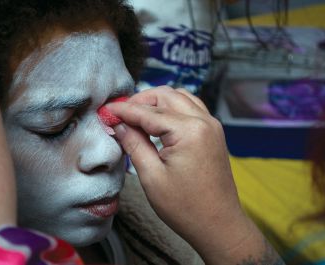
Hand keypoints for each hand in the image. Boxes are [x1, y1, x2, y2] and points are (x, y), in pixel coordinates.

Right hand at [107, 87, 254, 260]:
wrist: (219, 225)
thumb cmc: (186, 207)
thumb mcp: (152, 176)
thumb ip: (134, 144)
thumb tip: (118, 125)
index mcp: (189, 131)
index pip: (148, 112)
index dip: (123, 110)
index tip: (105, 111)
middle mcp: (204, 121)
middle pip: (166, 96)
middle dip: (140, 101)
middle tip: (120, 114)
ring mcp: (212, 126)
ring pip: (180, 97)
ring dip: (157, 102)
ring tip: (136, 116)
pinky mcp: (214, 133)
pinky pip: (191, 108)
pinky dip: (172, 108)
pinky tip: (158, 121)